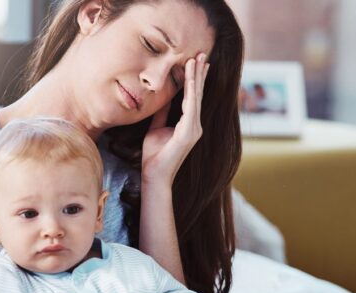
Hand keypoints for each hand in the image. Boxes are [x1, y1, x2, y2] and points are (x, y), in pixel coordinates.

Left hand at [142, 52, 209, 185]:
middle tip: (202, 54)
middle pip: (197, 94)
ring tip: (197, 59)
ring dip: (196, 77)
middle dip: (199, 73)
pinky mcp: (189, 133)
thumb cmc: (154, 156)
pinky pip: (190, 107)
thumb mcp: (155, 128)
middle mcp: (195, 125)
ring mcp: (194, 129)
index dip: (194, 79)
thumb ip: (161, 114)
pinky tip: (191, 78)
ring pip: (195, 97)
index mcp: (188, 124)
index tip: (195, 62)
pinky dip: (191, 91)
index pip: (192, 97)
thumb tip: (162, 99)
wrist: (154, 176)